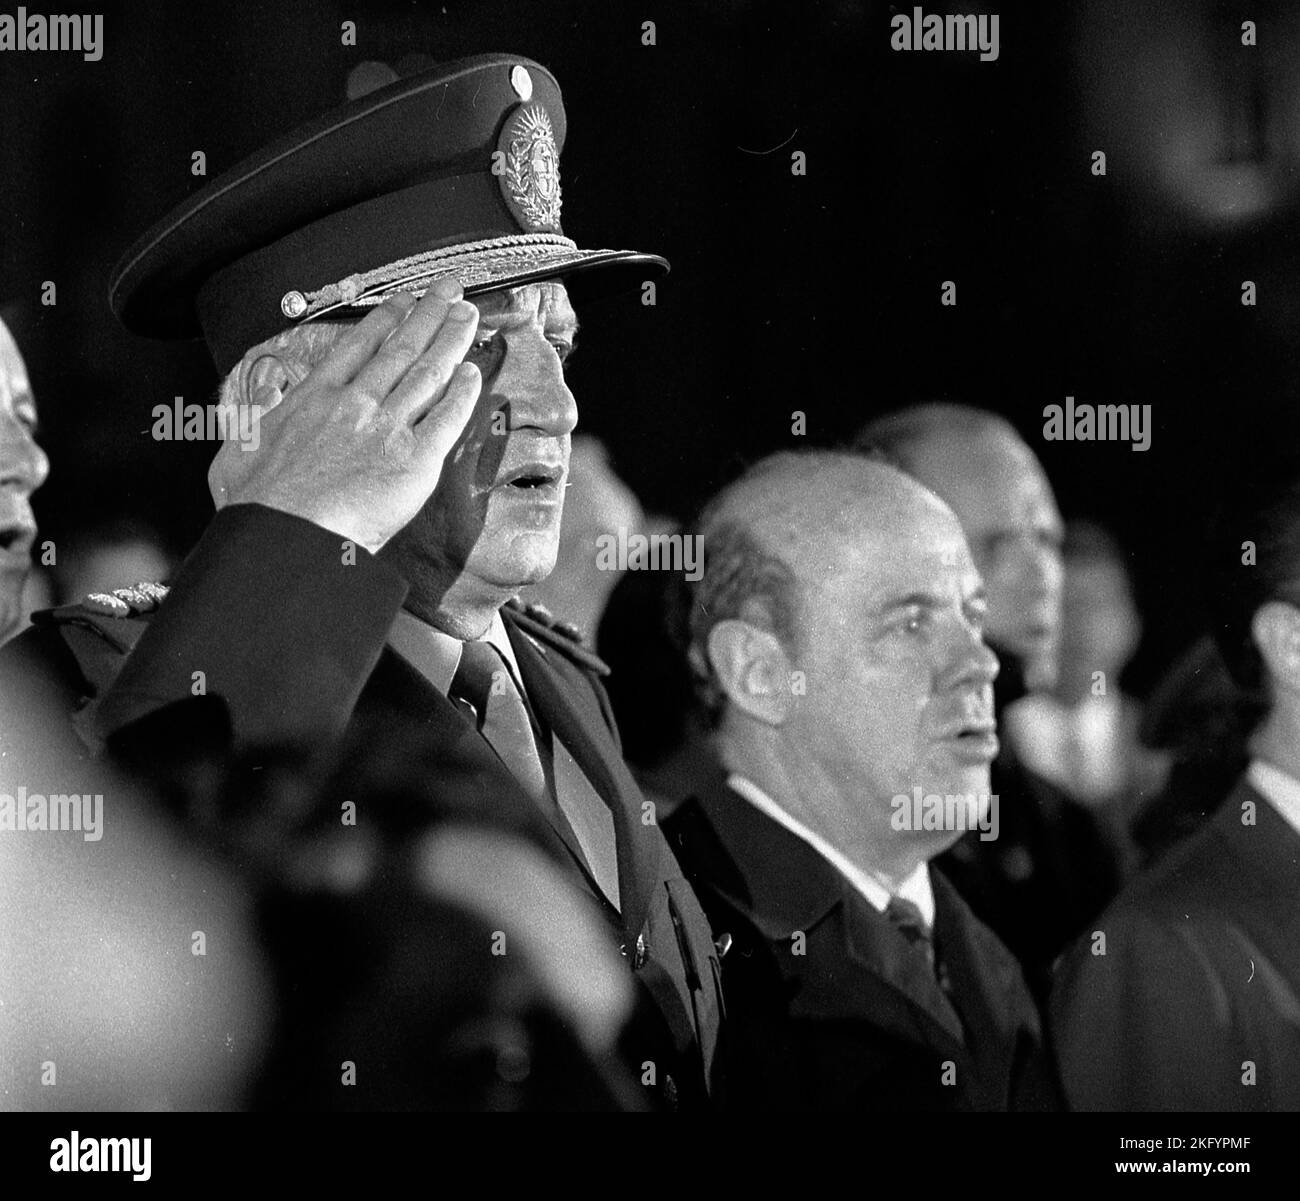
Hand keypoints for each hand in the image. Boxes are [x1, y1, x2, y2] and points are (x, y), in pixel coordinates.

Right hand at [208, 278, 480, 552]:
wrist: (286, 535)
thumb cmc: (260, 504)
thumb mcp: (237, 449)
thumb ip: (253, 417)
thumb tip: (264, 397)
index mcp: (315, 398)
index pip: (359, 346)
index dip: (387, 319)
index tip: (403, 301)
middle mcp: (356, 404)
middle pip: (401, 348)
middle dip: (429, 313)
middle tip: (449, 290)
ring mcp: (388, 429)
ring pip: (428, 373)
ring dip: (451, 340)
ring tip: (468, 317)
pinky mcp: (415, 460)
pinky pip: (446, 419)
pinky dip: (462, 394)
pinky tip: (473, 374)